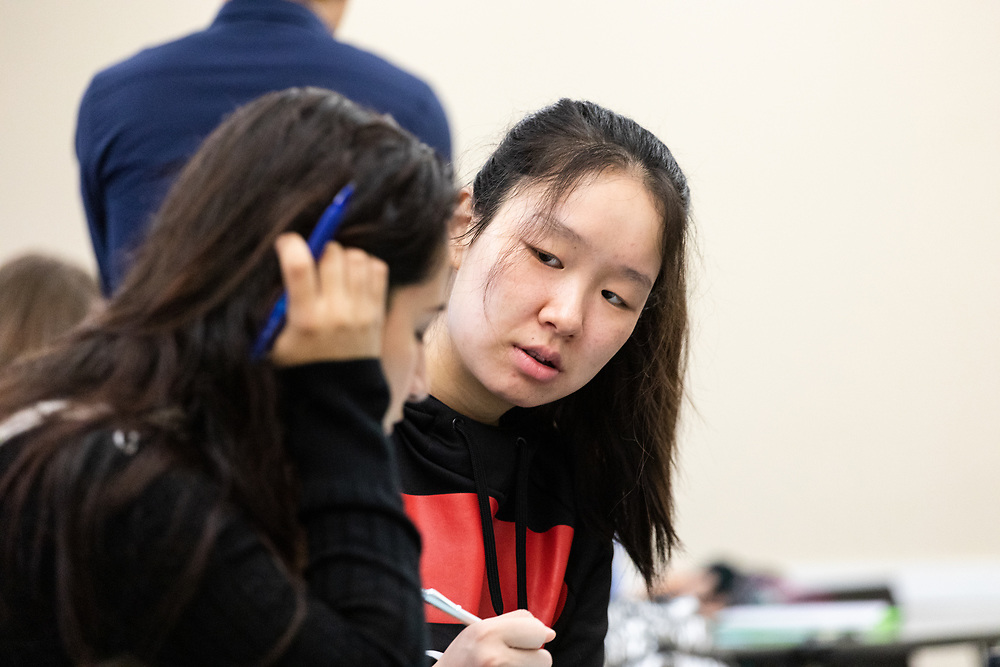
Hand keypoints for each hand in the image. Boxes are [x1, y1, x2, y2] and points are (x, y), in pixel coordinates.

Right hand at [270, 234, 387, 365]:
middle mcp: (336, 312)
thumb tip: (283, 259)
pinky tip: (353, 278)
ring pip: (358, 258)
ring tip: (335, 270)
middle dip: (320, 248)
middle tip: (314, 261)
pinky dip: (365, 265)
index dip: (291, 244)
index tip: (286, 243)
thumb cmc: (300, 366)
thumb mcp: (275, 340)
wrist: (339, 396)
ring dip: (344, 256)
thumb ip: (276, 304)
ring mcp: (361, 311)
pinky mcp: (377, 312)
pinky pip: (378, 270)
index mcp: (305, 319)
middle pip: (333, 253)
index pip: (299, 266)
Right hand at [434, 610, 555, 666]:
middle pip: (544, 658)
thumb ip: (514, 622)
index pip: (537, 630)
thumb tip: (548, 632)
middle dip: (533, 658)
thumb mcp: (479, 628)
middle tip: (511, 657)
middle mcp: (495, 657)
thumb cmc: (461, 657)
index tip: (527, 639)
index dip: (535, 635)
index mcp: (488, 633)